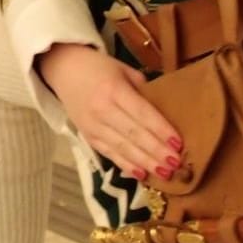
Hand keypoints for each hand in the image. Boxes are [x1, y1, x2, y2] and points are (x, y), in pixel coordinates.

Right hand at [36, 42, 182, 182]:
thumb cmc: (99, 67)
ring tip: (165, 173)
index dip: (161, 129)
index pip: (141, 113)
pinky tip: (142, 174)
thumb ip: (143, 90)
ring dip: (145, 162)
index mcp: (113, 89)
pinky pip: (110, 154)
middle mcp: (102, 109)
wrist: (64, 69)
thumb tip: (165, 113)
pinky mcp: (88, 136)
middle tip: (177, 164)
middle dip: (157, 151)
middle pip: (134, 134)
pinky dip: (126, 165)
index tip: (178, 144)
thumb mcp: (124, 70)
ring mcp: (93, 126)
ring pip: (123, 148)